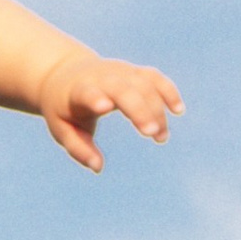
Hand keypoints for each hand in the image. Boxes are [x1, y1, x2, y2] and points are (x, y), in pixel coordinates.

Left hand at [38, 48, 184, 173]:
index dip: (96, 97)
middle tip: (151, 133)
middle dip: (139, 108)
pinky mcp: (133, 71)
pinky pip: (154, 78)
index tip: (105, 107)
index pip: (88, 92)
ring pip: (143, 84)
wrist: (65, 73)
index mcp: (79, 91)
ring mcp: (120, 72)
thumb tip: (98, 167)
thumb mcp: (62, 129)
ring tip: (161, 137)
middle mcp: (102, 77)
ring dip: (157, 109)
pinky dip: (168, 91)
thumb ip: (78, 148)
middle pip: (124, 88)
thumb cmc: (64, 108)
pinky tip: (178, 110)